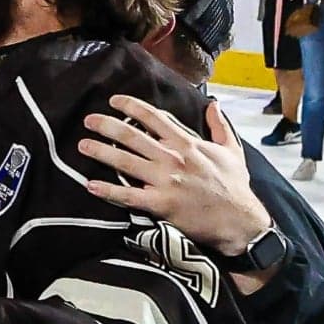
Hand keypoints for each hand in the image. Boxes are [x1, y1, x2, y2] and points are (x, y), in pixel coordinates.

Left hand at [80, 96, 274, 263]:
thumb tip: (212, 103)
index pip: (154, 118)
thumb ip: (220, 126)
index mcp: (186, 144)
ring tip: (81, 145)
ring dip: (100, 152)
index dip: (131, 106)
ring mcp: (165, 181)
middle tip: (88, 120)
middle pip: (132, 136)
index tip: (113, 101)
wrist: (241, 222)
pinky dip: (108, 190)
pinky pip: (128, 196)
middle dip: (106, 125)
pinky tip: (91, 185)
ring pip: (125, 162)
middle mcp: (172, 158)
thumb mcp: (233, 151)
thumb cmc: (235, 187)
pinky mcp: (161, 204)